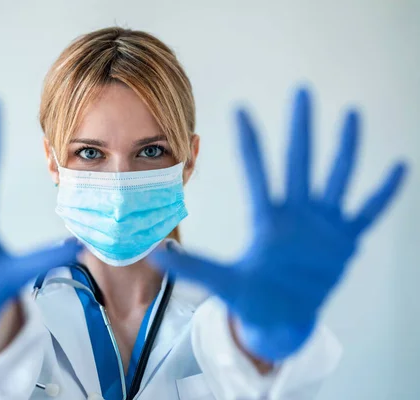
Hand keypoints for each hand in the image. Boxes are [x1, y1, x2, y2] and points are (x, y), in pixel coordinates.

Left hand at [150, 88, 407, 360]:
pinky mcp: (344, 241)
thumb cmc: (252, 296)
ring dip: (345, 148)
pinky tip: (398, 167)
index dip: (250, 141)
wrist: (280, 317)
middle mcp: (295, 213)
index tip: (239, 108)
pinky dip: (383, 192)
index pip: (257, 171)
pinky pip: (368, 211)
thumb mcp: (222, 280)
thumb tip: (155, 254)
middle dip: (301, 128)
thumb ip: (193, 267)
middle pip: (299, 162)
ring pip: (336, 177)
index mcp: (266, 218)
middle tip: (301, 91)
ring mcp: (322, 224)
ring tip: (350, 114)